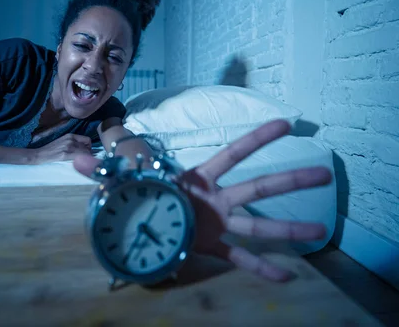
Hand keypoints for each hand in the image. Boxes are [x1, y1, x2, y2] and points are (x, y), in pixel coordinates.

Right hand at [32, 133, 90, 163]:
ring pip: (85, 153)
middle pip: (87, 148)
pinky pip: (79, 157)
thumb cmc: (51, 150)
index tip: (86, 153)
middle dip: (88, 154)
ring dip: (85, 159)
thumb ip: (73, 143)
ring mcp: (68, 147)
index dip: (89, 147)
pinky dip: (81, 161)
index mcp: (70, 136)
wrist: (40, 154)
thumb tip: (84, 148)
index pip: (87, 140)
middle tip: (84, 160)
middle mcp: (71, 140)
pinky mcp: (65, 154)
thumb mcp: (63, 142)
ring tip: (80, 163)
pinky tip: (78, 164)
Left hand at [73, 119, 332, 281]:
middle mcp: (216, 198)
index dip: (257, 139)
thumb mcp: (122, 182)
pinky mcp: (212, 246)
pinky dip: (261, 268)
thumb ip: (103, 169)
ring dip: (287, 228)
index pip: (232, 153)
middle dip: (289, 180)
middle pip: (257, 187)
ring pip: (258, 225)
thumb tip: (74, 157)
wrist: (138, 224)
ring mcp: (218, 223)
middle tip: (324, 173)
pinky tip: (286, 276)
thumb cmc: (139, 196)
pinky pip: (240, 259)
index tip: (285, 123)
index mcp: (198, 177)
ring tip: (319, 231)